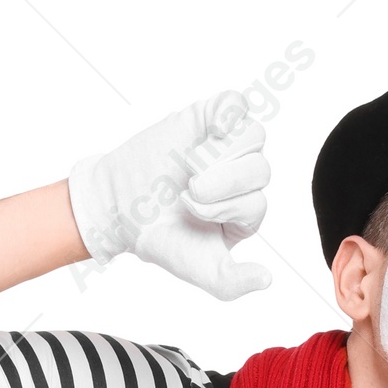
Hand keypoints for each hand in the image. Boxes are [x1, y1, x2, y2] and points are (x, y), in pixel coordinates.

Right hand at [69, 91, 271, 301]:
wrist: (121, 206)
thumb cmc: (162, 238)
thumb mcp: (199, 270)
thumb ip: (233, 283)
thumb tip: (267, 280)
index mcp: (245, 212)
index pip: (257, 202)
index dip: (226, 206)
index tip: (191, 210)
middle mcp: (243, 178)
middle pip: (259, 170)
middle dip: (224, 183)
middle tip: (189, 190)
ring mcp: (228, 146)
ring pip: (252, 137)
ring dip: (222, 153)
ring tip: (190, 164)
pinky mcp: (210, 118)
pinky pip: (236, 104)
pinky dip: (228, 112)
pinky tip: (212, 128)